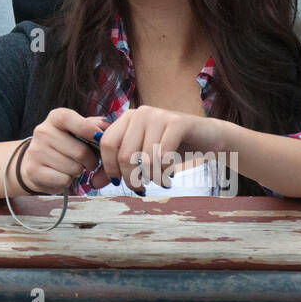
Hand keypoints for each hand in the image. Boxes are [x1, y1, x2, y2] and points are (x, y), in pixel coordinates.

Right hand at [20, 108, 108, 194]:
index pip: (69, 119)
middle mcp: (42, 132)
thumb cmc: (65, 144)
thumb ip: (94, 126)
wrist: (36, 160)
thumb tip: (108, 125)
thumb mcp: (78, 130)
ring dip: (78, 171)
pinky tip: (61, 174)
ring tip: (71, 166)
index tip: (99, 138)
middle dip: (90, 160)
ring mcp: (36, 151)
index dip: (88, 130)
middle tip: (88, 161)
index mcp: (55, 117)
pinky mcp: (33, 170)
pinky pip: (64, 180)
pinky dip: (67, 181)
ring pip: (74, 168)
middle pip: (80, 151)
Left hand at [97, 105, 224, 193]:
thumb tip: (92, 184)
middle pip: (124, 153)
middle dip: (131, 178)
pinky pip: (164, 155)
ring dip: (152, 178)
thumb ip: (116, 167)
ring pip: (145, 158)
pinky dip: (166, 171)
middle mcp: (140, 113)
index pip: (106, 143)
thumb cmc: (171, 148)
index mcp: (127, 118)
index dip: (109, 167)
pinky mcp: (178, 122)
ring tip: (159, 182)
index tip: (118, 182)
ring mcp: (159, 115)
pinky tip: (170, 174)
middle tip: (141, 188)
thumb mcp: (141, 157)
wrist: (208, 138)